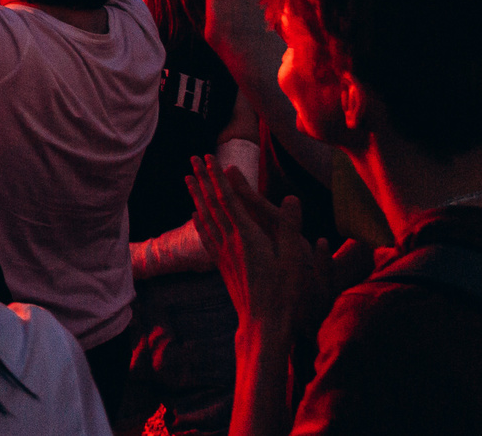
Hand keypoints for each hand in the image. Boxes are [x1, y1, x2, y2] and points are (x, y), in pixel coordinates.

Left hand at [188, 156, 327, 343]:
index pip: (229, 199)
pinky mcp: (223, 266)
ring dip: (196, 195)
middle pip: (213, 204)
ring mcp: (224, 254)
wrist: (264, 324)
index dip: (218, 177)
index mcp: (248, 236)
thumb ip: (290, 227)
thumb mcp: (294, 259)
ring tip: (187, 179)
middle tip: (192, 159)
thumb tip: (291, 197)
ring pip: (206, 217)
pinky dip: (200, 222)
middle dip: (203, 179)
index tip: (209, 158)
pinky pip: (207, 237)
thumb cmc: (284, 294)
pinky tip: (195, 216)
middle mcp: (231, 241)